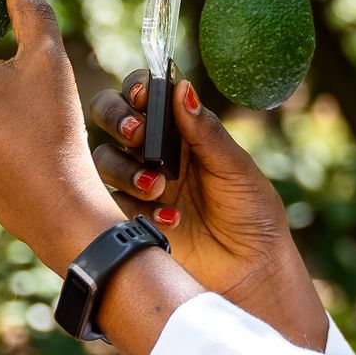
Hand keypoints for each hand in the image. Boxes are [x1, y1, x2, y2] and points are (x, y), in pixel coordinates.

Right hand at [87, 68, 326, 342]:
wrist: (251, 268)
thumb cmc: (251, 213)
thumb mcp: (236, 168)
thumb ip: (206, 131)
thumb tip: (182, 86)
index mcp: (181, 132)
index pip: (147, 95)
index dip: (138, 87)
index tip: (143, 93)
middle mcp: (153, 152)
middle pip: (110, 117)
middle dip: (117, 118)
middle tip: (138, 135)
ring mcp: (137, 184)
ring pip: (104, 159)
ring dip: (125, 168)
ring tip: (158, 186)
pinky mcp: (127, 218)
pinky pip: (110, 203)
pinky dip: (137, 207)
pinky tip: (171, 221)